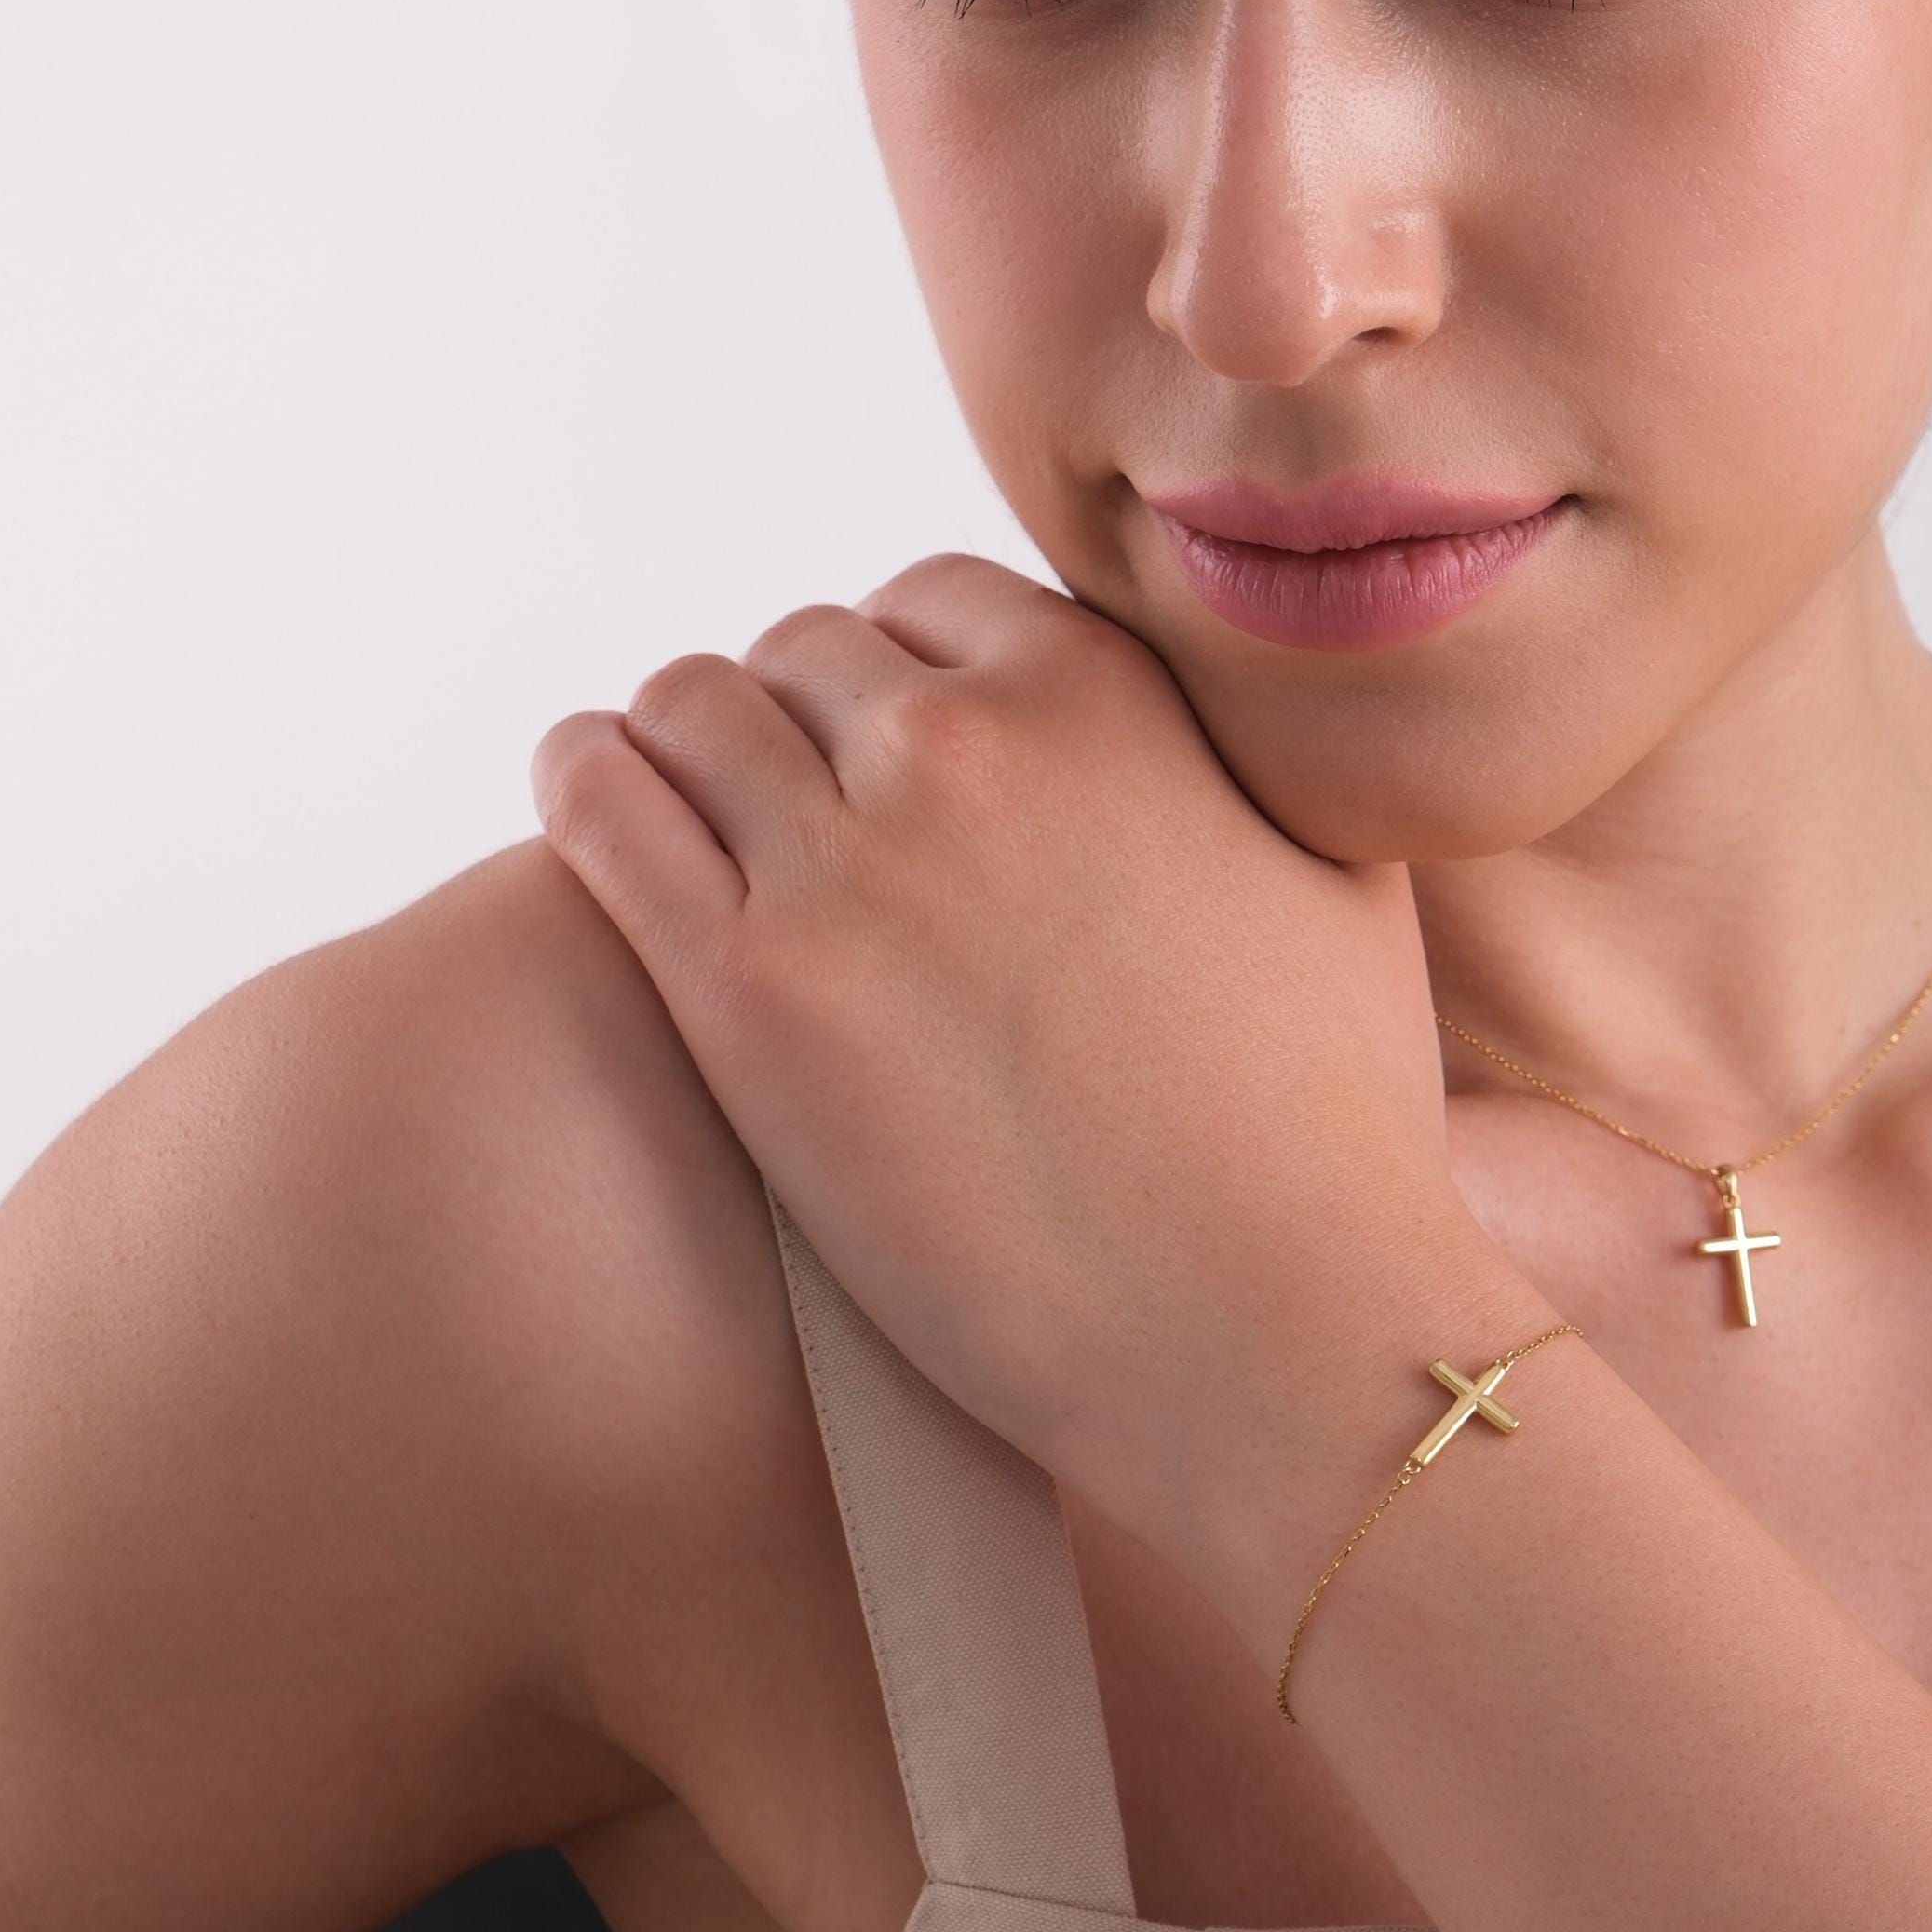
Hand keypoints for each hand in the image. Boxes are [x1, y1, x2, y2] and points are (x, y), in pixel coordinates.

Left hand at [531, 554, 1512, 1597]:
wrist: (1270, 1325)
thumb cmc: (1332, 1131)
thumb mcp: (1345, 883)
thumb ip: (1261, 761)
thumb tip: (1240, 714)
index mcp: (1106, 692)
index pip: (932, 606)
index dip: (906, 680)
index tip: (895, 754)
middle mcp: (965, 743)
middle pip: (805, 656)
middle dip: (801, 723)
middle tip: (803, 819)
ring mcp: (846, 861)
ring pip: (691, 707)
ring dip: (685, 746)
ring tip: (687, 811)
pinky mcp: (748, 989)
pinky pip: (600, 804)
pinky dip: (585, 782)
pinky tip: (596, 802)